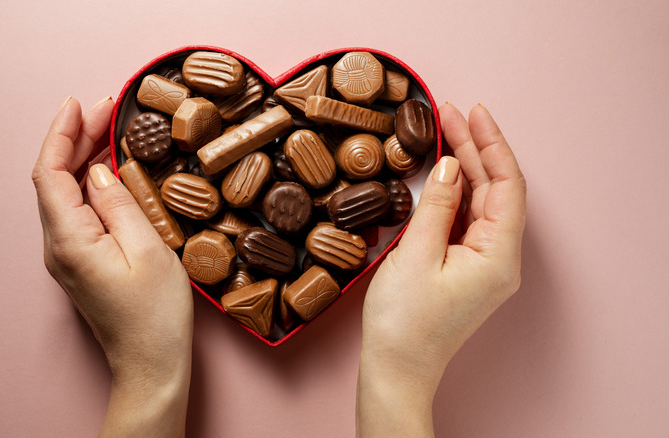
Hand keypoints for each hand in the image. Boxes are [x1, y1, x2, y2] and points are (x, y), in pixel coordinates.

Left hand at [32, 97, 192, 436]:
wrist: (151, 365)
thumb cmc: (156, 316)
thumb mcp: (148, 250)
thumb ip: (118, 203)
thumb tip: (98, 170)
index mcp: (69, 240)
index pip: (51, 173)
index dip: (62, 134)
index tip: (81, 104)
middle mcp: (58, 247)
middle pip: (55, 179)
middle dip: (77, 138)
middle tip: (109, 108)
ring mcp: (67, 256)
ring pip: (65, 193)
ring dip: (84, 157)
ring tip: (112, 129)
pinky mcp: (81, 262)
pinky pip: (78, 211)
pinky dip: (91, 181)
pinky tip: (112, 169)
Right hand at [357, 103, 525, 435]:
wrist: (396, 369)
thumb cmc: (405, 323)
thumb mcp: (416, 256)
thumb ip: (437, 206)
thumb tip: (448, 167)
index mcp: (498, 255)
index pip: (507, 185)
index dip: (492, 144)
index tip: (473, 112)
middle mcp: (499, 258)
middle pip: (495, 190)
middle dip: (474, 149)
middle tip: (449, 113)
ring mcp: (483, 264)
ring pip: (479, 202)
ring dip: (463, 168)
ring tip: (442, 132)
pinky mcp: (465, 268)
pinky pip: (465, 220)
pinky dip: (454, 193)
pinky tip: (440, 174)